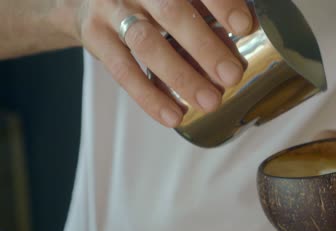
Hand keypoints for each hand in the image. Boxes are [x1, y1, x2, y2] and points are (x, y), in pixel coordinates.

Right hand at [65, 0, 252, 126]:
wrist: (90, 2)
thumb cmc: (148, 2)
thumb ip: (203, 12)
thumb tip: (242, 36)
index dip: (220, 3)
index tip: (244, 26)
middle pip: (171, 12)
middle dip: (204, 46)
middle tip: (232, 75)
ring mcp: (112, 10)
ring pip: (147, 43)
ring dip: (181, 76)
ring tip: (209, 102)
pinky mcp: (96, 37)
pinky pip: (122, 70)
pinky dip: (149, 96)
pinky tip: (173, 115)